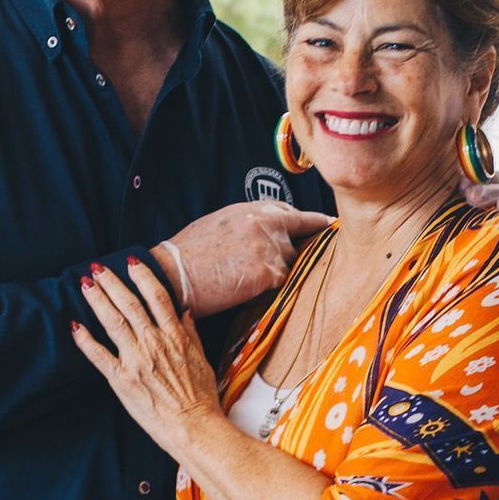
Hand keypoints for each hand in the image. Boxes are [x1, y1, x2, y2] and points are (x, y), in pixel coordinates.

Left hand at [72, 262, 221, 458]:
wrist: (194, 427)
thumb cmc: (201, 397)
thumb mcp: (202, 359)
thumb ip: (190, 334)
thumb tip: (185, 312)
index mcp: (175, 336)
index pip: (157, 297)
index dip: (143, 276)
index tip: (131, 261)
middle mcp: (154, 343)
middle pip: (129, 304)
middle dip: (111, 282)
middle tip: (97, 267)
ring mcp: (136, 360)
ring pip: (113, 321)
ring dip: (97, 300)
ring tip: (85, 283)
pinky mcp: (122, 380)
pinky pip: (99, 355)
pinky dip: (85, 340)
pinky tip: (75, 325)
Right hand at [154, 202, 329, 313]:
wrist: (174, 274)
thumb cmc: (189, 253)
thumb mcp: (220, 223)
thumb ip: (250, 222)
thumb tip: (271, 230)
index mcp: (253, 209)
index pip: (293, 213)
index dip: (307, 223)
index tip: (324, 226)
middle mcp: (265, 223)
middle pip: (297, 239)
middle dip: (290, 252)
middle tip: (275, 261)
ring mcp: (269, 247)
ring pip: (290, 264)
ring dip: (275, 273)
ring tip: (244, 276)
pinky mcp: (268, 273)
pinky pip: (281, 284)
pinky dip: (268, 289)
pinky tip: (245, 288)